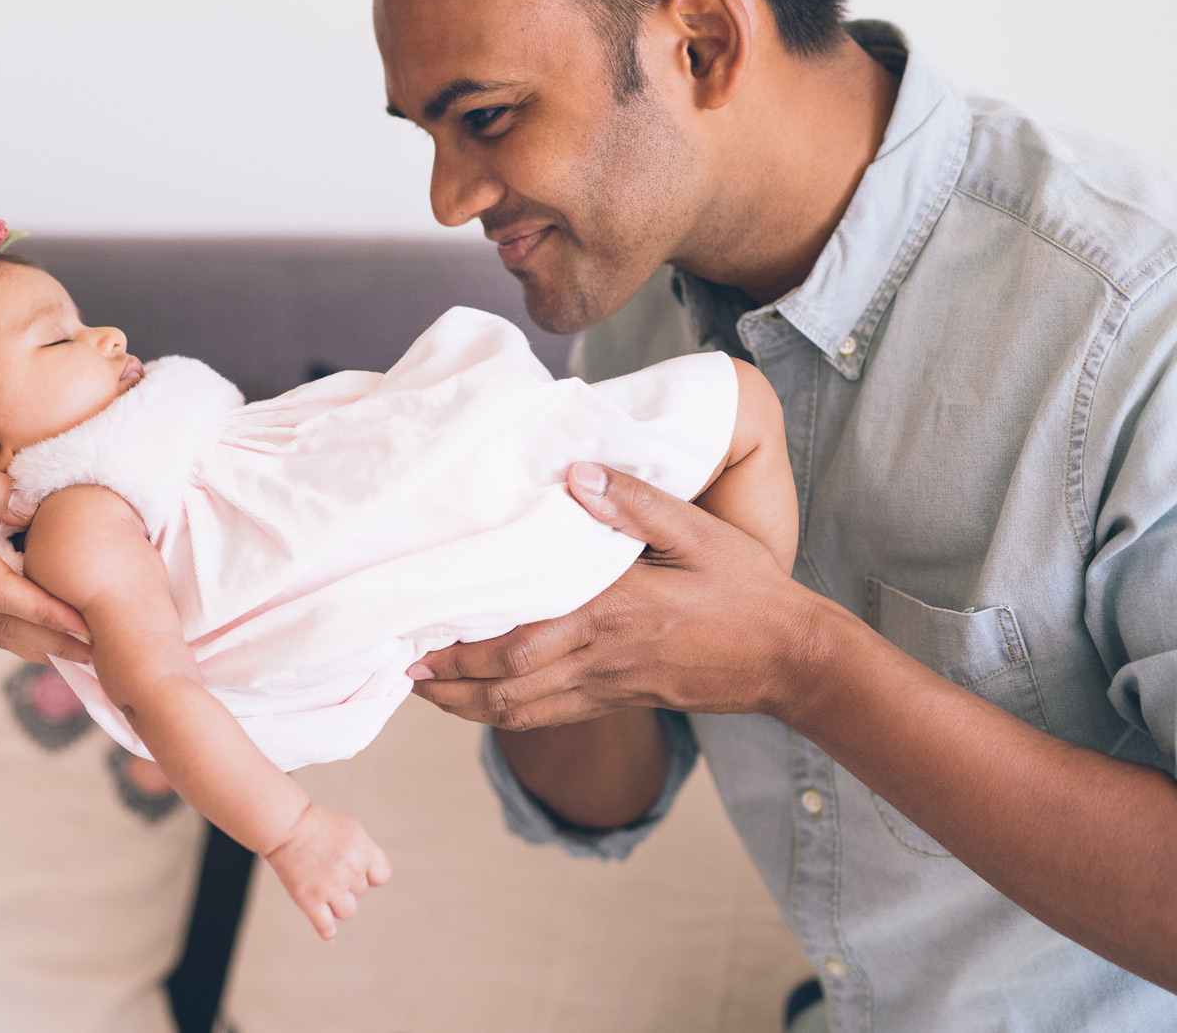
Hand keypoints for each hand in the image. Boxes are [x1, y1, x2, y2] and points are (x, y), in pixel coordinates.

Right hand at [0, 426, 90, 662]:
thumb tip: (29, 505)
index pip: (2, 590)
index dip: (46, 610)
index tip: (84, 624)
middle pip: (5, 624)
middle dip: (57, 642)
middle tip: (105, 658)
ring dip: (39, 644)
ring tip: (83, 656)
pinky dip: (14, 630)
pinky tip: (39, 634)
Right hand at [263, 803, 391, 940]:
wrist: (286, 826)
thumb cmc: (317, 827)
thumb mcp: (351, 831)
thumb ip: (366, 855)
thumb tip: (374, 881)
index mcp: (364, 850)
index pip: (380, 876)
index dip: (368, 874)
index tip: (353, 868)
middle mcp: (351, 869)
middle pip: (360, 893)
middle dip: (346, 885)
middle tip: (326, 867)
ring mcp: (330, 886)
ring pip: (347, 912)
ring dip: (336, 904)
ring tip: (320, 887)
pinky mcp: (310, 899)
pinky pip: (326, 926)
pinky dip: (328, 931)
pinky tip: (329, 933)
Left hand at [410, 461, 825, 729]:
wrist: (792, 659)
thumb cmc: (746, 590)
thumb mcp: (699, 533)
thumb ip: (638, 503)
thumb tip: (579, 474)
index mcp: (612, 612)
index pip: (519, 637)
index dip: (462, 645)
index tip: (416, 635)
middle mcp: (601, 656)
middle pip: (505, 681)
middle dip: (447, 681)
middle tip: (398, 667)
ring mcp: (609, 685)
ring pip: (521, 709)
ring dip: (467, 706)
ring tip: (424, 691)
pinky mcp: (620, 700)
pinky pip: (550, 716)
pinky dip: (506, 716)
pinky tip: (483, 705)